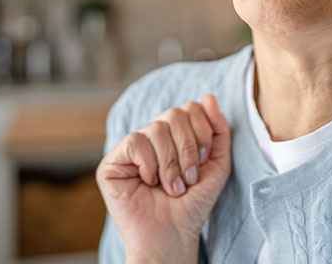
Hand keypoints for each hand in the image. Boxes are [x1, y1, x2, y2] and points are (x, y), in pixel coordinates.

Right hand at [96, 94, 231, 263]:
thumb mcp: (217, 164)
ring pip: (156, 128)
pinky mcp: (112, 161)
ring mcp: (132, 147)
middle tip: (189, 177)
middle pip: (175, 113)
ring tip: (172, 187)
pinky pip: (135, 142)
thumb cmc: (193, 203)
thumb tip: (209, 97)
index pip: (191, 108)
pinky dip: (149, 164)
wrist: (173, 234)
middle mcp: (153, 136)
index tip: (202, 161)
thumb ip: (219, 129)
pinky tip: (149, 182)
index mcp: (176, 134)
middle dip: (188, 148)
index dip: (202, 131)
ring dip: (171, 162)